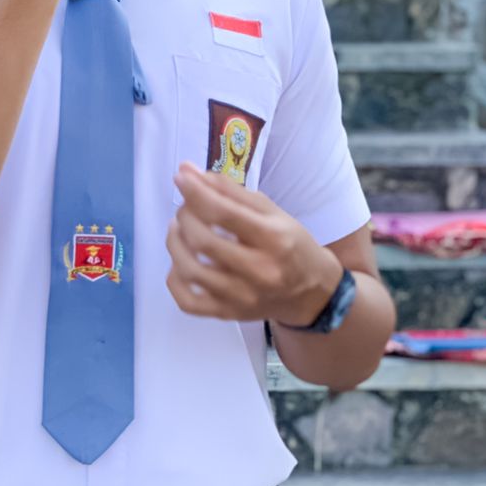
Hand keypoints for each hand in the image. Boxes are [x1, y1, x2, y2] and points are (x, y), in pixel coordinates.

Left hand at [165, 162, 340, 325]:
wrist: (311, 293)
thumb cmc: (291, 245)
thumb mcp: (272, 211)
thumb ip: (230, 190)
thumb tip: (189, 171)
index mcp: (274, 239)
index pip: (223, 213)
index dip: (195, 192)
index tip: (181, 177)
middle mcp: (259, 272)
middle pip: (203, 241)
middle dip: (185, 216)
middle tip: (187, 207)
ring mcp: (241, 298)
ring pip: (190, 270)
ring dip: (175, 242)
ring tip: (180, 228)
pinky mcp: (228, 314)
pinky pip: (187, 301)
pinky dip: (174, 278)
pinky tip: (181, 260)